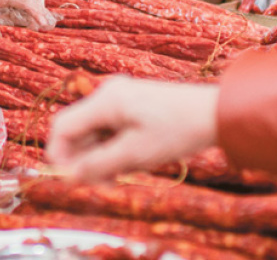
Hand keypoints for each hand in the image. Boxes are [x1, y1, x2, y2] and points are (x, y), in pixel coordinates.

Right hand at [46, 77, 219, 181]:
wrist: (217, 113)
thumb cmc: (178, 132)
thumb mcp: (136, 155)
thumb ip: (98, 165)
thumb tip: (70, 175)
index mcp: (104, 101)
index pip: (63, 126)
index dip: (59, 154)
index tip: (69, 178)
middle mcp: (107, 93)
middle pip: (78, 129)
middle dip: (83, 158)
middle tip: (102, 183)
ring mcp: (119, 96)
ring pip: (93, 130)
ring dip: (99, 154)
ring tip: (119, 176)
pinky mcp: (131, 102)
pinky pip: (109, 126)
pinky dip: (112, 145)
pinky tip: (128, 161)